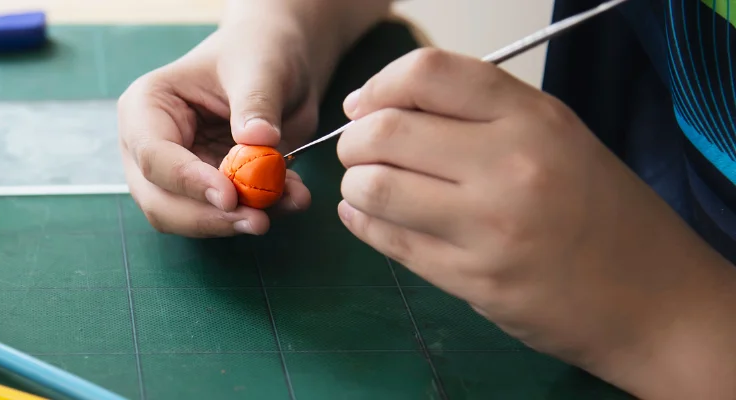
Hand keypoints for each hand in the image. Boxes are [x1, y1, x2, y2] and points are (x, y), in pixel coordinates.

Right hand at [117, 22, 319, 236]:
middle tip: (258, 220)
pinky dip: (255, 215)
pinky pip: (223, 217)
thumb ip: (256, 102)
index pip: (153, 156)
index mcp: (145, 108)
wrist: (279, 64)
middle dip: (208, 217)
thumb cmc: (256, 52)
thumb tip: (257, 138)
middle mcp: (149, 147)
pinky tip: (291, 198)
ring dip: (234, 222)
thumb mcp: (260, 67)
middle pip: (160, 201)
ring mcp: (174, 174)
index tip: (230, 196)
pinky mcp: (205, 192)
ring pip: (188, 218)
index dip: (188, 181)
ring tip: (285, 202)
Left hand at [336, 48, 735, 394]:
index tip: (365, 105)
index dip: (379, 86)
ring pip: (374, 188)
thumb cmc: (595, 208)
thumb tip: (371, 106)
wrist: (650, 297)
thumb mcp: (553, 136)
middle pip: (386, 131)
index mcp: (531, 118)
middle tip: (360, 151)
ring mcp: (489, 226)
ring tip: (368, 186)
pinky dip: (363, 223)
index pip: (426, 74)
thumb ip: (474, 113)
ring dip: (355, 184)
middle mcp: (510, 165)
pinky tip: (370, 217)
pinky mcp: (472, 278)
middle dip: (354, 140)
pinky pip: (389, 240)